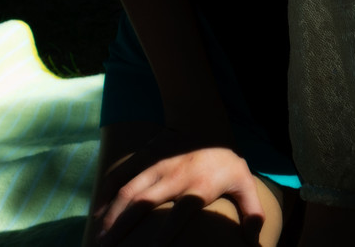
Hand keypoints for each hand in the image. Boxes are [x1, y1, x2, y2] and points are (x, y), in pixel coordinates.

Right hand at [94, 132, 263, 245]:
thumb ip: (252, 214)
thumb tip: (256, 245)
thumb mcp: (246, 184)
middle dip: (122, 226)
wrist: (201, 120)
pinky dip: (106, 193)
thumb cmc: (225, 159)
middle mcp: (171, 176)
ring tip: (99, 235)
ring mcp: (153, 165)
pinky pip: (119, 175)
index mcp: (197, 187)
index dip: (163, 234)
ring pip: (125, 190)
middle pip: (142, 202)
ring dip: (110, 213)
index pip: (178, 214)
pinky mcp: (141, 157)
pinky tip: (97, 211)